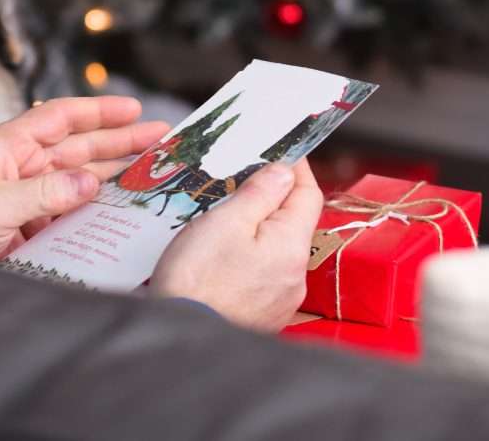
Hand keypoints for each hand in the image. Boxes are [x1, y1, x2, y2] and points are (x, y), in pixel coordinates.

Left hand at [0, 96, 169, 262]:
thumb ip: (42, 194)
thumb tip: (90, 182)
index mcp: (8, 147)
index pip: (60, 118)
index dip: (98, 112)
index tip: (133, 109)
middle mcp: (24, 167)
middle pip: (81, 146)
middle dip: (123, 140)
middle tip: (163, 139)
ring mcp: (33, 197)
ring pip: (85, 177)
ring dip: (120, 172)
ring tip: (157, 169)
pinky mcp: (38, 225)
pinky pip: (78, 210)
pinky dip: (105, 207)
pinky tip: (129, 206)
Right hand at [149, 160, 323, 331]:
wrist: (180, 339)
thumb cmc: (196, 280)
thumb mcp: (224, 221)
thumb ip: (260, 193)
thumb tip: (285, 171)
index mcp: (291, 245)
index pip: (308, 193)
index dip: (296, 167)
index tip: (282, 149)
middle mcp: (295, 274)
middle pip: (293, 221)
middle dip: (274, 197)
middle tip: (246, 177)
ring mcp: (281, 298)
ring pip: (277, 248)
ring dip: (259, 228)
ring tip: (227, 216)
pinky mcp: (263, 314)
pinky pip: (264, 273)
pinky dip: (250, 256)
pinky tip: (224, 254)